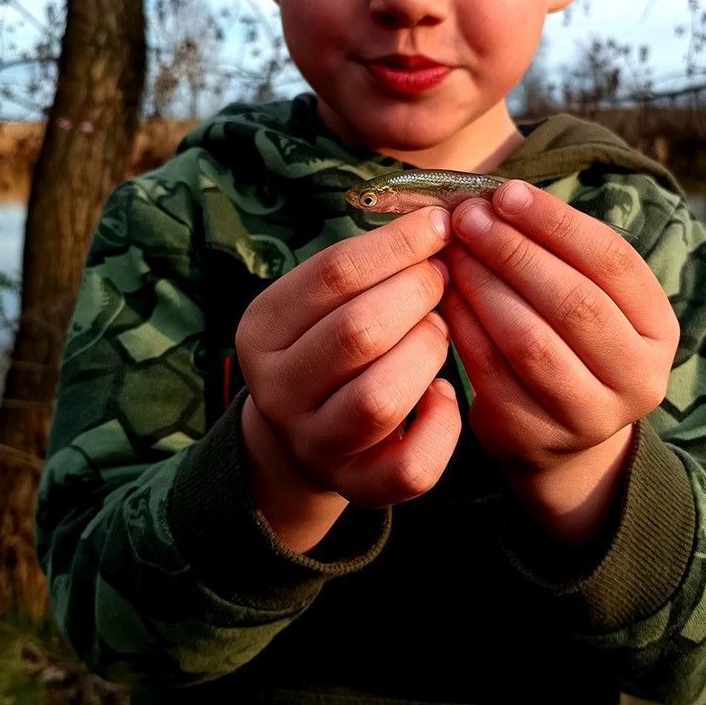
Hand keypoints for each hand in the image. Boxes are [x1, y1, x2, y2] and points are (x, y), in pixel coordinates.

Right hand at [236, 206, 460, 545]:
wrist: (302, 434)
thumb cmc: (330, 343)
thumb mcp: (323, 300)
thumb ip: (366, 264)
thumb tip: (439, 218)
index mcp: (262, 329)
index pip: (332, 275)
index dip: (397, 245)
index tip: (439, 225)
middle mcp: (278, 391)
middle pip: (357, 333)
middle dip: (416, 295)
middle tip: (442, 278)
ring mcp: (315, 443)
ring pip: (379, 400)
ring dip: (426, 354)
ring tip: (438, 331)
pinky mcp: (357, 486)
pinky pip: (408, 467)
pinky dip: (441, 427)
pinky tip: (444, 394)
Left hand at [440, 181, 679, 530]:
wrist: (560, 442)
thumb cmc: (570, 345)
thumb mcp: (589, 301)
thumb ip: (559, 253)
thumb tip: (494, 193)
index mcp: (659, 329)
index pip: (613, 261)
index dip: (557, 222)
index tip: (506, 193)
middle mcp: (637, 377)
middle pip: (574, 301)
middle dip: (514, 250)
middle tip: (468, 218)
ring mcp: (589, 415)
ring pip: (531, 339)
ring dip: (484, 285)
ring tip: (452, 250)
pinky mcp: (536, 438)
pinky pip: (492, 372)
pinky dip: (464, 326)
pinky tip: (443, 294)